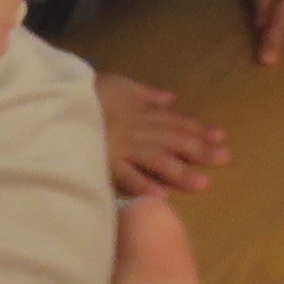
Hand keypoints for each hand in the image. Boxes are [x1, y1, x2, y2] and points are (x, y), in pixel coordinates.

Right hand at [96, 72, 228, 195]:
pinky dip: (144, 186)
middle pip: (173, 141)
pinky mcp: (105, 163)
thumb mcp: (120, 85)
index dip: (199, 130)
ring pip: (157, 160)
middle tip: (225, 160)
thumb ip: (147, 94)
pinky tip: (162, 198)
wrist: (59, 102)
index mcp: (142, 112)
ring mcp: (123, 148)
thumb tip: (172, 97)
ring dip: (180, 172)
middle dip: (200, 151)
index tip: (221, 138)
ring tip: (203, 184)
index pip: (176, 122)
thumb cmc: (89, 94)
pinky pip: (127, 176)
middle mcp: (138, 130)